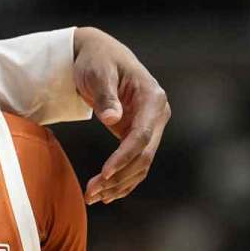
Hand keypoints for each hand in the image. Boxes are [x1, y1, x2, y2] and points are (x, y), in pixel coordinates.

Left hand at [73, 26, 170, 203]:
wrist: (98, 53)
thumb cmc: (96, 60)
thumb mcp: (98, 72)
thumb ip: (106, 95)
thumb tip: (113, 119)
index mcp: (153, 97)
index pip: (141, 135)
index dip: (124, 157)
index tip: (105, 173)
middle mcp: (157, 114)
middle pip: (143, 154)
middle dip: (119, 177)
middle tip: (92, 194)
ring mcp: (151, 125)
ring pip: (141, 163)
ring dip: (120, 183)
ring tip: (94, 197)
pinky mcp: (139, 133)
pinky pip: (135, 161)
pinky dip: (123, 178)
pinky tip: (107, 194)